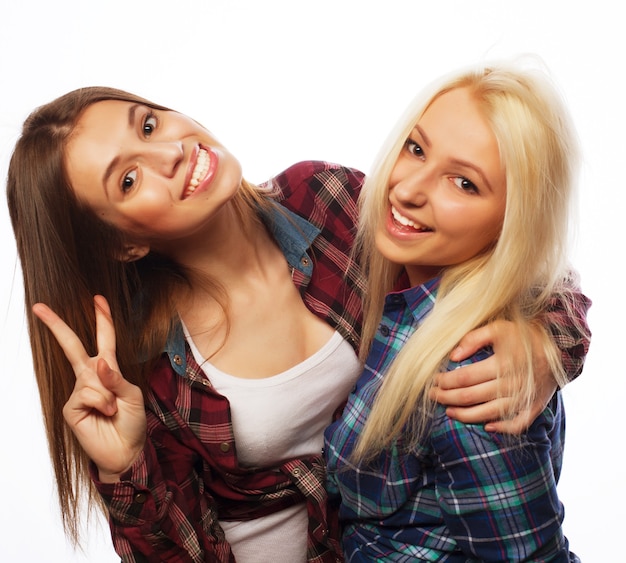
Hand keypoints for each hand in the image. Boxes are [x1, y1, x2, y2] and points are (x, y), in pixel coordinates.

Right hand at [33, 296, 146, 481]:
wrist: (126, 450)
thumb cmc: (132, 422)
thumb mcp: (133, 395)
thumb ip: (116, 378)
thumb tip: (99, 363)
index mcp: (109, 369)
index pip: (104, 339)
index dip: (102, 319)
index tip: (98, 298)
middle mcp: (91, 377)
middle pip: (73, 346)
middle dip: (57, 325)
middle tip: (39, 307)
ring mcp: (79, 391)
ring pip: (91, 379)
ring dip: (109, 396)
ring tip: (113, 411)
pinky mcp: (71, 406)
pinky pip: (87, 394)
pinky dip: (101, 404)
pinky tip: (103, 415)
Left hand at [430, 320, 556, 433]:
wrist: (560, 346)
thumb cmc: (524, 335)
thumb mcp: (499, 328)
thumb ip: (473, 339)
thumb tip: (452, 356)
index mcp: (502, 364)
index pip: (464, 378)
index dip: (445, 382)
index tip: (433, 380)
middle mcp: (512, 384)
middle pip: (471, 397)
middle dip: (447, 398)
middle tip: (433, 396)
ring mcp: (523, 398)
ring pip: (487, 413)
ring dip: (464, 415)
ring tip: (448, 411)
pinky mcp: (534, 407)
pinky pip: (517, 424)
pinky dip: (501, 428)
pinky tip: (486, 427)